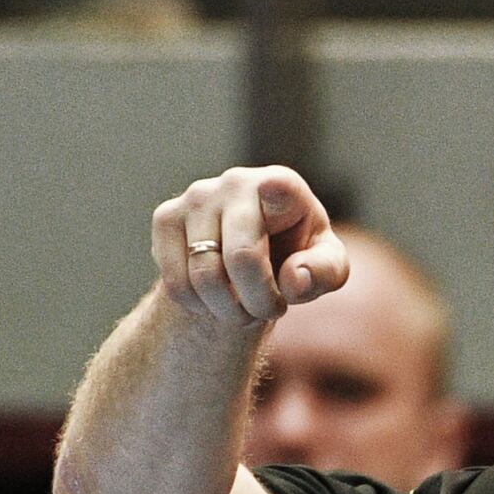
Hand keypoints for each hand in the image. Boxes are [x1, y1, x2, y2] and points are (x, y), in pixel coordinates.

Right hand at [151, 166, 347, 323]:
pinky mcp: (166, 218)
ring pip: (204, 276)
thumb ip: (324, 273)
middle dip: (260, 302)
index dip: (273, 192)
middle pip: (243, 258)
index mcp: (284, 185)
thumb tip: (294, 279)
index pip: (277, 187)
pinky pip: (175, 282)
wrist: (254, 256)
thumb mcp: (327, 267)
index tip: (272, 188)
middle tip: (270, 312)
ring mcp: (196, 197)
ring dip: (229, 311)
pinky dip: (199, 307)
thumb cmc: (298, 257)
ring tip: (246, 310)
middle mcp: (237, 182)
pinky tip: (217, 301)